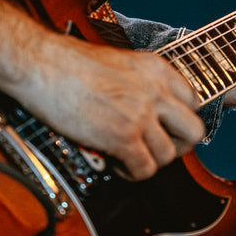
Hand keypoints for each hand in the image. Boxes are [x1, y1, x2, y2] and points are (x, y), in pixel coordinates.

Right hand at [20, 38, 205, 180]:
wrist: (41, 65)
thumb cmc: (67, 62)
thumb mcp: (119, 62)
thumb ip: (141, 83)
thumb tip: (147, 109)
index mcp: (156, 69)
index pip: (194, 102)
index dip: (180, 121)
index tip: (166, 128)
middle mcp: (155, 91)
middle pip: (193, 132)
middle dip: (177, 146)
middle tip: (156, 148)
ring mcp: (141, 115)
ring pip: (168, 156)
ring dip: (149, 162)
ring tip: (128, 156)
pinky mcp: (122, 137)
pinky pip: (145, 169)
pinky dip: (132, 173)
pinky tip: (117, 163)